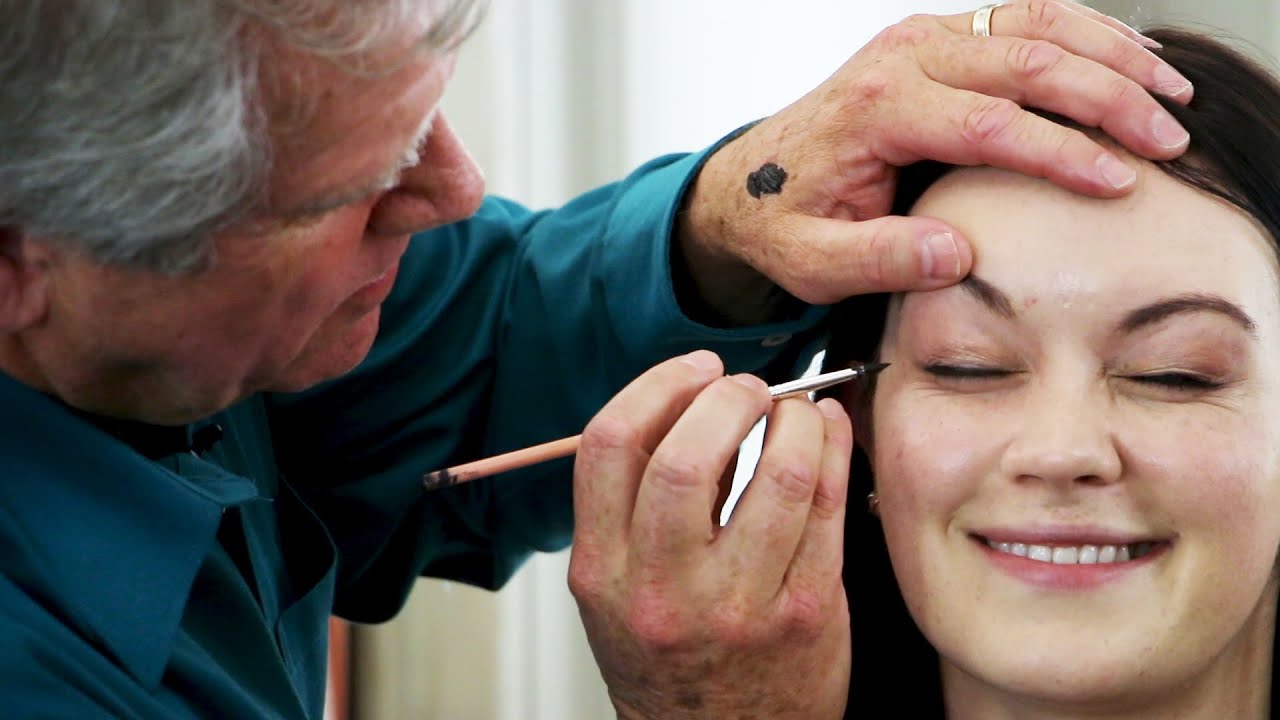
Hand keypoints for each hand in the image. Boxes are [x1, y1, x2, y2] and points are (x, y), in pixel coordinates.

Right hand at [568, 350, 853, 719]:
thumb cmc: (669, 658)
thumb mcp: (615, 589)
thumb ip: (630, 503)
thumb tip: (684, 400)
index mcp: (602, 572)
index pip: (609, 446)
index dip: (656, 386)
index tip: (691, 371)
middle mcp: (662, 590)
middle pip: (685, 455)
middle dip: (725, 397)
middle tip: (746, 388)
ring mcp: (738, 605)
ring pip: (775, 474)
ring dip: (792, 417)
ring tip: (793, 408)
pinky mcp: (805, 612)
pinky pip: (827, 506)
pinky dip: (833, 447)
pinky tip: (828, 429)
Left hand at [676, 0, 1193, 320]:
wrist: (750, 182)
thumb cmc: (784, 222)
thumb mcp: (812, 263)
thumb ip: (878, 260)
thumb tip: (958, 255)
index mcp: (876, 110)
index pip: (988, 124)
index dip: (1061, 152)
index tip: (1119, 182)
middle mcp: (902, 58)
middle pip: (1027, 62)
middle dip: (1108, 99)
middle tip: (1168, 140)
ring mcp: (921, 39)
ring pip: (1034, 25)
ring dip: (1110, 55)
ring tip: (1170, 94)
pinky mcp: (936, 38)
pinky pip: (1021, 17)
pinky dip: (1084, 32)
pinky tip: (1129, 59)